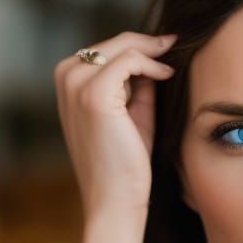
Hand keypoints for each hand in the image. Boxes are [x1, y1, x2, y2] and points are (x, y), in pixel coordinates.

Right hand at [53, 31, 177, 218]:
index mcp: (68, 81)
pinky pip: (129, 60)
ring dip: (150, 54)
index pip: (105, 48)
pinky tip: (167, 74)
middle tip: (175, 44)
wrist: (114, 200)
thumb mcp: (132, 112)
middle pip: (114, 42)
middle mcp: (66, 77)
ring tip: (171, 67)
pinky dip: (152, 64)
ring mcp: (76, 84)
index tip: (167, 48)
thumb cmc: (124, 162)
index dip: (139, 46)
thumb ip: (138, 83)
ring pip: (122, 47)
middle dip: (148, 44)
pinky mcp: (93, 94)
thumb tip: (156, 54)